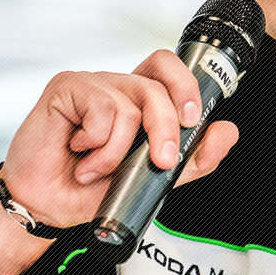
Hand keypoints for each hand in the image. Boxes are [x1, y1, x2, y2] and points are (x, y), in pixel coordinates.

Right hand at [0, 50, 239, 273]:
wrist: (47, 207)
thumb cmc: (90, 190)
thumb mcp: (153, 179)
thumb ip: (192, 159)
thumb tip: (228, 131)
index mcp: (135, 100)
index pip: (167, 67)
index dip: (185, 85)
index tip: (192, 119)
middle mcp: (115, 87)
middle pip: (157, 84)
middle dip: (166, 128)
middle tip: (158, 160)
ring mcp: (90, 84)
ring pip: (131, 104)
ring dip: (117, 151)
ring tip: (96, 165)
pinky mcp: (66, 87)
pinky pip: (102, 109)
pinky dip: (96, 144)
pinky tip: (77, 151)